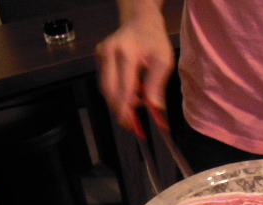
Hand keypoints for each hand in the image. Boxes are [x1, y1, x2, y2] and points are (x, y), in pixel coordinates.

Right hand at [96, 4, 174, 134]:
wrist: (139, 20)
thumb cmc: (153, 39)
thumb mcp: (163, 61)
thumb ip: (157, 85)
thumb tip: (155, 108)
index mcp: (125, 53)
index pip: (123, 88)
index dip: (126, 110)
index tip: (131, 125)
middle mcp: (108, 54)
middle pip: (109, 91)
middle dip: (120, 110)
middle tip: (131, 125)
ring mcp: (101, 55)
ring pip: (105, 89)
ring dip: (118, 103)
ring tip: (134, 110)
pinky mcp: (99, 58)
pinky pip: (105, 82)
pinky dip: (116, 93)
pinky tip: (129, 96)